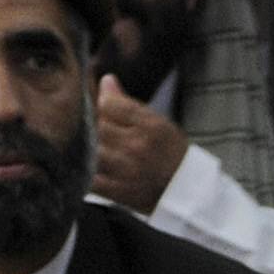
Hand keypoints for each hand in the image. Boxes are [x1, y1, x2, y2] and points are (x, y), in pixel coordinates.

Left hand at [92, 80, 188, 214]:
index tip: (103, 105)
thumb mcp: (158, 123)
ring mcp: (127, 171)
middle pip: (98, 126)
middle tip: (100, 128)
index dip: (101, 102)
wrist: (186, 192)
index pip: (109, 104)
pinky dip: (86, 172)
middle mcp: (138, 147)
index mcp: (151, 127)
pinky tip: (89, 167)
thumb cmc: (171, 154)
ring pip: (92, 150)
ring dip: (89, 146)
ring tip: (95, 146)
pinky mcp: (119, 192)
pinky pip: (92, 179)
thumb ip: (129, 104)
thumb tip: (106, 80)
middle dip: (94, 124)